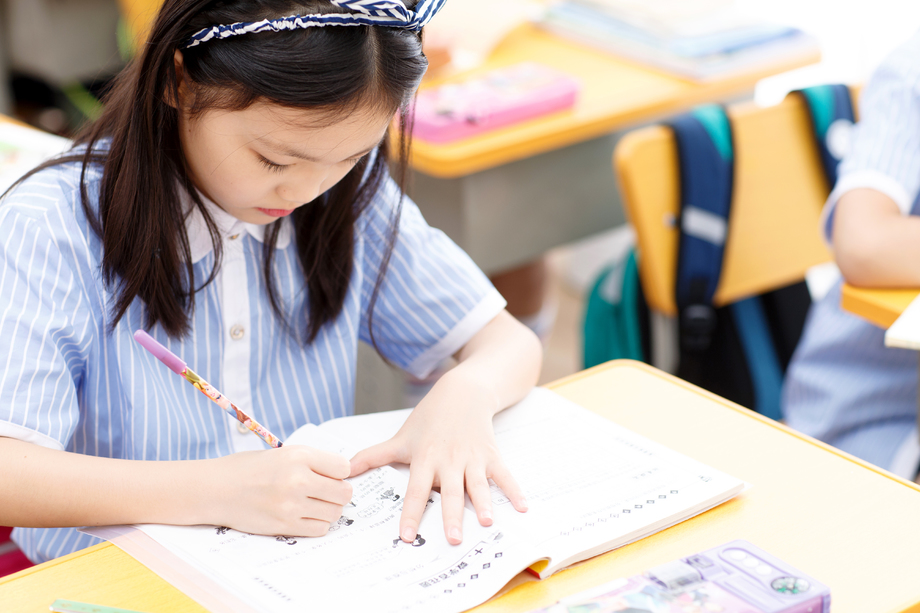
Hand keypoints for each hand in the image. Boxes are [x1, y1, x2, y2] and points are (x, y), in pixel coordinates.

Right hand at [206, 445, 352, 536]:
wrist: (216, 489)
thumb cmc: (250, 468)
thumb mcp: (284, 453)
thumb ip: (313, 461)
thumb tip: (344, 474)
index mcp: (299, 456)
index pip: (344, 467)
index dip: (340, 472)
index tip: (330, 474)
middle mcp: (297, 480)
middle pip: (344, 492)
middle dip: (338, 492)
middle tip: (325, 491)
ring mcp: (291, 505)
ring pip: (334, 513)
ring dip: (328, 509)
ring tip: (312, 503)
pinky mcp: (284, 526)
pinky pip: (319, 529)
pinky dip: (317, 523)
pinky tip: (303, 515)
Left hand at [349, 371, 527, 545]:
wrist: (462, 392)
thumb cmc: (429, 418)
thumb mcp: (401, 437)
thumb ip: (374, 456)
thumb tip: (344, 470)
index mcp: (425, 459)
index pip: (415, 490)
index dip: (411, 513)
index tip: (407, 536)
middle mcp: (449, 461)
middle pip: (450, 492)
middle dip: (451, 516)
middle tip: (453, 539)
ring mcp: (472, 458)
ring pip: (478, 484)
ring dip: (484, 503)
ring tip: (488, 523)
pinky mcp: (491, 454)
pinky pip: (503, 474)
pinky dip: (513, 490)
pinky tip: (522, 507)